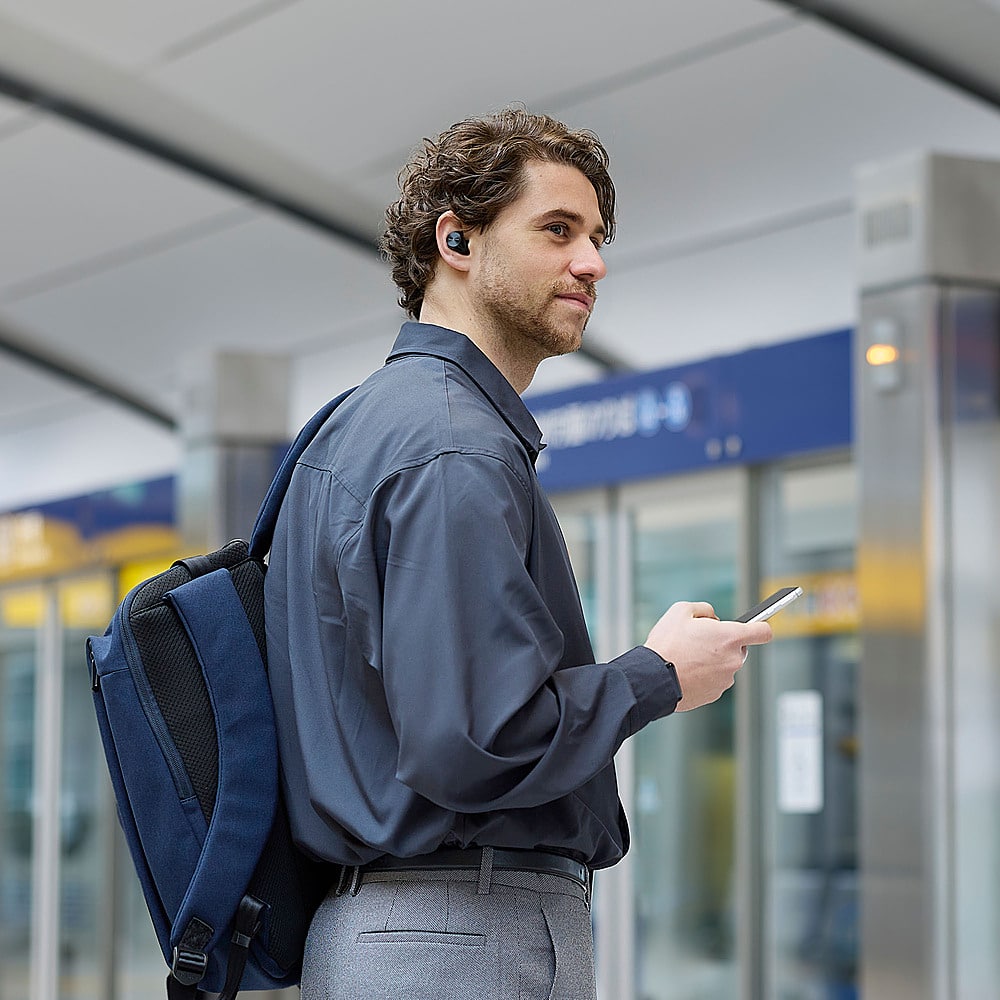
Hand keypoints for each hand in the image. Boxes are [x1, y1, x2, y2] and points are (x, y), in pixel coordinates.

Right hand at [643, 601, 772, 711]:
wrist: (653, 678)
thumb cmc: (666, 645)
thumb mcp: (680, 611)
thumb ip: (704, 609)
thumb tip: (713, 618)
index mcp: (730, 637)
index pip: (763, 632)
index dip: (760, 627)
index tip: (756, 626)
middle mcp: (733, 659)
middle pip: (739, 648)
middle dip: (724, 643)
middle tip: (700, 641)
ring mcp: (726, 679)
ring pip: (725, 665)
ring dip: (712, 661)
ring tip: (687, 658)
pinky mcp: (715, 694)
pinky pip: (714, 680)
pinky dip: (704, 676)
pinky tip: (686, 671)